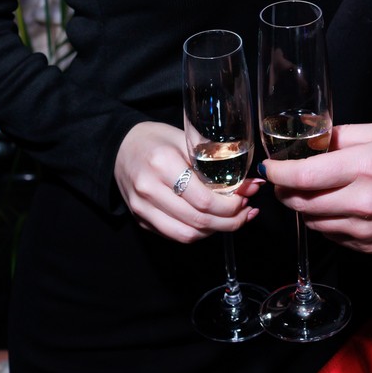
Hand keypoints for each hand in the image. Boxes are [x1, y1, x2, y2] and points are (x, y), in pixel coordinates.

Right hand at [114, 121, 261, 243]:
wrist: (120, 147)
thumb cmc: (156, 140)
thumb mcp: (185, 138)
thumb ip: (216, 158)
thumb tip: (251, 180)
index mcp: (162, 163)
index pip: (203, 199)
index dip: (230, 205)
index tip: (246, 197)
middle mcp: (149, 189)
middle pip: (197, 220)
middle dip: (229, 221)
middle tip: (246, 212)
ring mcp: (142, 208)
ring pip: (186, 234)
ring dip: (215, 231)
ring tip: (234, 219)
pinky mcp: (140, 220)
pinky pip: (174, 234)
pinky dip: (198, 232)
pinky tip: (213, 222)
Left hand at [260, 120, 371, 254]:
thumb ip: (345, 134)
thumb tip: (313, 138)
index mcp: (365, 166)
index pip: (304, 175)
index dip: (279, 172)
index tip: (272, 166)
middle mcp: (361, 201)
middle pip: (300, 202)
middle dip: (285, 189)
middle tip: (285, 177)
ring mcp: (363, 229)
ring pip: (311, 221)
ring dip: (303, 205)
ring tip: (311, 189)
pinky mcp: (366, 247)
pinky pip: (329, 235)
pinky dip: (323, 220)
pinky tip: (333, 205)